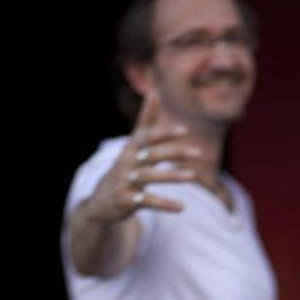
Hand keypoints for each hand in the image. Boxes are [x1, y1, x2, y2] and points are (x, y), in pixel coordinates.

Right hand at [84, 90, 206, 221]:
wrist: (101, 201)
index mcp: (131, 147)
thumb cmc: (124, 168)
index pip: (147, 136)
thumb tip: (154, 91)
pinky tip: (182, 207)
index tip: (185, 130)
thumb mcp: (134, 144)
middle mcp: (126, 162)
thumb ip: (146, 121)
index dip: (165, 133)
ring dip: (172, 176)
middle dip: (174, 152)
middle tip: (199, 152)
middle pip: (151, 154)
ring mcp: (125, 181)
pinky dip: (164, 204)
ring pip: (150, 176)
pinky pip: (147, 201)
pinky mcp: (126, 201)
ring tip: (194, 176)